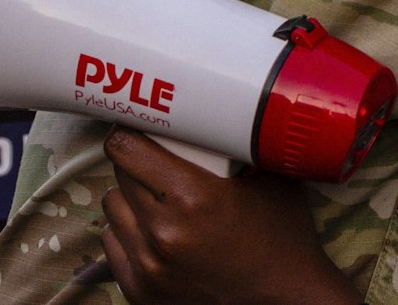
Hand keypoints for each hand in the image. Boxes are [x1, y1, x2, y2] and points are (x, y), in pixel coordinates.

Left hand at [100, 128, 353, 304]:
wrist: (285, 302)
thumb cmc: (284, 240)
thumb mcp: (273, 181)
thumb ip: (244, 146)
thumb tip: (224, 112)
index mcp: (194, 198)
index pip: (128, 150)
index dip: (130, 133)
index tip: (139, 127)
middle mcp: (163, 233)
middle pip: (119, 176)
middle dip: (136, 163)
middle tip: (157, 158)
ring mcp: (148, 266)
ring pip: (112, 209)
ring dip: (130, 198)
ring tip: (156, 196)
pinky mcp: (140, 291)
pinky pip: (112, 245)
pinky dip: (128, 232)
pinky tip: (153, 229)